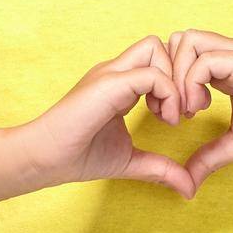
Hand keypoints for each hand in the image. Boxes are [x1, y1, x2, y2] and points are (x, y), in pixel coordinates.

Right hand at [19, 35, 195, 198]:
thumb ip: (160, 168)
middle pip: (160, 44)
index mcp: (120, 83)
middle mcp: (116, 71)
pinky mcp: (108, 84)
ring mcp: (110, 74)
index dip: (177, 82)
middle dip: (181, 73)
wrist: (43, 159)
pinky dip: (168, 94)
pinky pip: (151, 74)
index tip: (178, 117)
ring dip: (175, 81)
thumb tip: (189, 188)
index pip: (158, 59)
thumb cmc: (78, 156)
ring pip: (156, 48)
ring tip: (171, 116)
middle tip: (183, 111)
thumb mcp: (130, 160)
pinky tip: (163, 119)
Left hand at [168, 29, 232, 193]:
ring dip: (177, 78)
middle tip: (176, 112)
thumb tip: (186, 183)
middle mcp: (230, 52)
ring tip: (189, 111)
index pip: (181, 52)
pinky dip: (191, 85)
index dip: (169, 80)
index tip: (176, 115)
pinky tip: (201, 110)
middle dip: (166, 74)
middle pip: (178, 39)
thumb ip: (209, 156)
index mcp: (225, 65)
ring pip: (187, 41)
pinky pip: (205, 60)